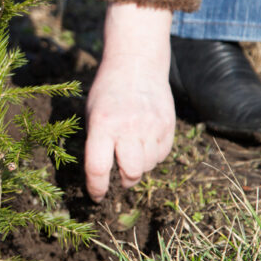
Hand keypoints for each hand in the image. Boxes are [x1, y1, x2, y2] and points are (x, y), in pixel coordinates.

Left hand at [84, 3, 175, 201]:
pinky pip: (161, 155)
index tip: (96, 196)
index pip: (98, 167)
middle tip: (118, 176)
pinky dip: (152, 156)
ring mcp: (151, 126)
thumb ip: (96, 143)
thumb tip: (101, 176)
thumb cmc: (107, 94)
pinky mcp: (168, 125)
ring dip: (139, 167)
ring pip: (148, 166)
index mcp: (102, 125)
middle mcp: (128, 127)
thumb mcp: (92, 115)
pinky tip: (144, 142)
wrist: (136, 64)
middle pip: (131, 173)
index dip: (96, 188)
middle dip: (123, 180)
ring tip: (131, 151)